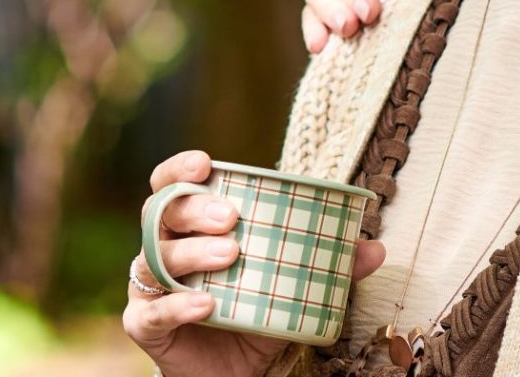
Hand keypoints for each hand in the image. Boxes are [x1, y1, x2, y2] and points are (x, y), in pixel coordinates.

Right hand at [124, 150, 386, 376]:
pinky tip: (205, 303)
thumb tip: (375, 247)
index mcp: (189, 229)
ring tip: (231, 254)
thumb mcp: (292, 289)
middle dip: (194, 209)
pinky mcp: (144, 325)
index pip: (170, 187)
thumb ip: (328, 267)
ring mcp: (149, 289)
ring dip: (192, 252)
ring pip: (154, 259)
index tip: (205, 163)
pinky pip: (152, 312)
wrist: (233, 375)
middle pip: (160, 215)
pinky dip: (178, 306)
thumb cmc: (253, 318)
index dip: (179, 170)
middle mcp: (161, 251)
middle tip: (232, 217)